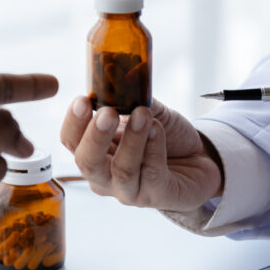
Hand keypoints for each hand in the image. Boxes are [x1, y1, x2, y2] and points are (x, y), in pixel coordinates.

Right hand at [60, 97, 222, 210]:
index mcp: (94, 152)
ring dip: (132, 139)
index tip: (83, 100)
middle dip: (95, 136)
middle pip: (87, 162)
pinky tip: (158, 130)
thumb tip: (126, 73)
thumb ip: (133, 97)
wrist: (199, 157)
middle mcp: (105, 175)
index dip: (73, 122)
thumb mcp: (146, 110)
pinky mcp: (156, 196)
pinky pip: (152, 174)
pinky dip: (154, 149)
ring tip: (143, 114)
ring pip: (122, 170)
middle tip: (107, 113)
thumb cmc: (163, 136)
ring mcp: (129, 190)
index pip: (70, 141)